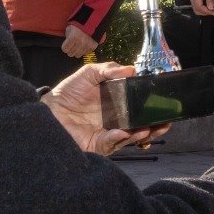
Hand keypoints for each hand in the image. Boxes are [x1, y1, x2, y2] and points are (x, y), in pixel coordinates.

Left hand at [43, 63, 168, 155]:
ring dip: (141, 134)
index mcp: (116, 104)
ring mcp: (107, 134)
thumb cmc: (67, 92)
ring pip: (130, 138)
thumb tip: (131, 69)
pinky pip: (111, 143)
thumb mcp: (89, 74)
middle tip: (165, 123)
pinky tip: (124, 132)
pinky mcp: (97, 144)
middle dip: (154, 127)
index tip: (162, 105)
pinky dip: (119, 138)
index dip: (151, 109)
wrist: (48, 109)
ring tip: (148, 128)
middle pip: (140, 126)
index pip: (138, 108)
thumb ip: (108, 69)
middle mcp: (115, 121)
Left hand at [61, 24, 97, 57]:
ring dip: (76, 51)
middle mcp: (81, 42)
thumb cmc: (78, 25)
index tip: (66, 44)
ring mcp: (87, 45)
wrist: (91, 22)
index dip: (65, 46)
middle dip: (70, 49)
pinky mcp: (93, 46)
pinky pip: (84, 53)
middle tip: (72, 45)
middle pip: (71, 54)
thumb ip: (67, 38)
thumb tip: (66, 45)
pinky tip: (83, 45)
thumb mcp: (69, 29)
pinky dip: (83, 50)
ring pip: (77, 55)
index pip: (65, 49)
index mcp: (73, 37)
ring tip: (77, 45)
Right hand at [189, 0, 213, 15]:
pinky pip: (196, 5)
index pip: (199, 7)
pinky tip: (208, 5)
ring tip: (211, 9)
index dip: (207, 12)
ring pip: (196, 9)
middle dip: (205, 12)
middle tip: (213, 11)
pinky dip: (202, 7)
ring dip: (204, 11)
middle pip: (196, 10)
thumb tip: (211, 8)